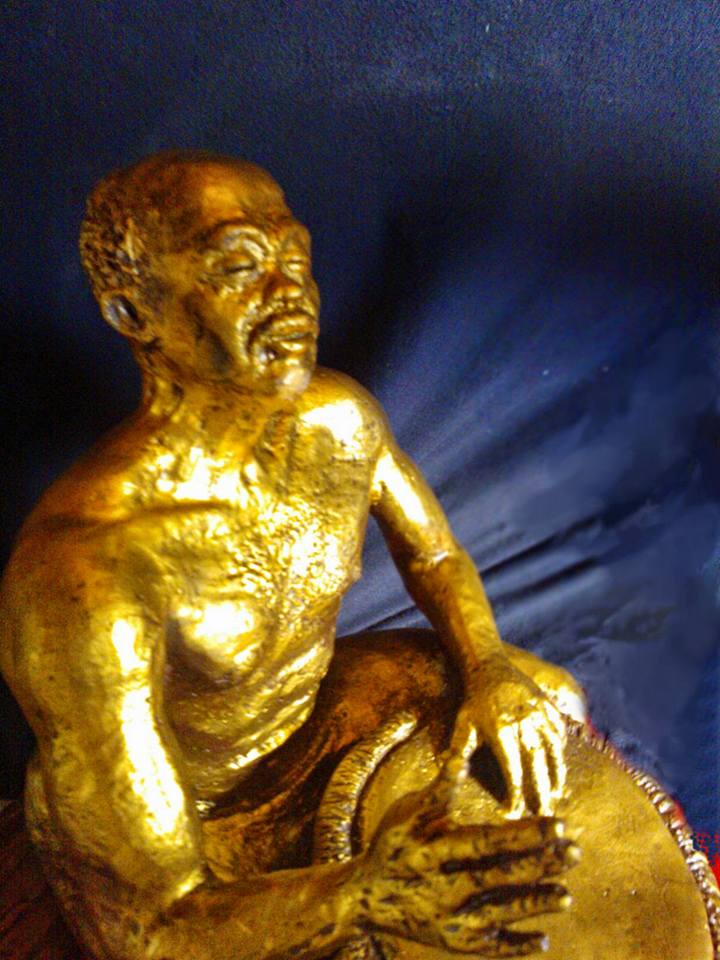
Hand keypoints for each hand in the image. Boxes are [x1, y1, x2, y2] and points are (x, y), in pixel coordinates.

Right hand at [352, 765, 578, 955]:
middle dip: (540, 864)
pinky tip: (543, 940)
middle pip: (500, 877)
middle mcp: (442, 889)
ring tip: (567, 897)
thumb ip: (440, 788)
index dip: (523, 835)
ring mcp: (449, 921)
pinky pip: (490, 948)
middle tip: (576, 852)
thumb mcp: (408, 811)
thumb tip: (460, 754)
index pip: (487, 841)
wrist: (363, 896)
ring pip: (499, 914)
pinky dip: (515, 946)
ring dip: (534, 904)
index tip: (558, 824)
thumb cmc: (391, 843)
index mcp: (432, 851)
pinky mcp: (453, 943)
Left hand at [452, 662, 566, 816]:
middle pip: (536, 763)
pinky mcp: (547, 705)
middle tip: (544, 813)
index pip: (511, 768)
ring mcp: (538, 712)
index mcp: (500, 729)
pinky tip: (559, 765)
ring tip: (557, 794)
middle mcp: (522, 721)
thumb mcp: (463, 725)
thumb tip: (451, 774)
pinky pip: (559, 731)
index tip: (514, 812)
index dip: (514, 793)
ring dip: (557, 773)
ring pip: (553, 748)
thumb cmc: (473, 702)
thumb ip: (459, 751)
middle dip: (541, 791)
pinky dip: (561, 750)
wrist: (489, 666)